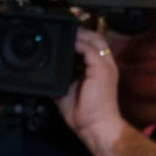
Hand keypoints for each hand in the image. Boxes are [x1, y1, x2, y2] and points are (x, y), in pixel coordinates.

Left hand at [57, 28, 127, 152]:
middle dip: (81, 32)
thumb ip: (63, 77)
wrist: (95, 125)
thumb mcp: (68, 91)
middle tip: (65, 29)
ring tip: (66, 32)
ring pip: (95, 40)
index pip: (94, 47)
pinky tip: (68, 42)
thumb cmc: (84, 113)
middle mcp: (106, 65)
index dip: (81, 39)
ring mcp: (106, 66)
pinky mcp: (101, 69)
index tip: (66, 36)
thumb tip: (49, 71)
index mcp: (100, 69)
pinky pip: (90, 50)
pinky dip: (78, 44)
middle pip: (97, 38)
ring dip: (79, 34)